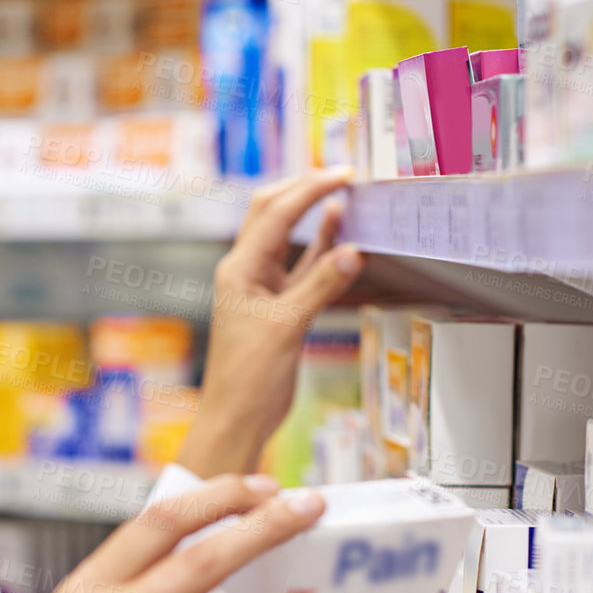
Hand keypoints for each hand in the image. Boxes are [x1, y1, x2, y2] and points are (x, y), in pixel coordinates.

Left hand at [175, 169, 365, 478]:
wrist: (238, 418)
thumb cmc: (248, 378)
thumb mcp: (287, 327)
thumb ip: (321, 286)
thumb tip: (354, 251)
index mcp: (239, 269)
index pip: (276, 214)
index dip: (310, 189)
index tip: (343, 174)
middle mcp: (247, 272)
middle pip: (274, 213)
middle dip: (305, 190)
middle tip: (343, 175)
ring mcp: (263, 289)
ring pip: (291, 239)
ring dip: (315, 217)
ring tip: (346, 195)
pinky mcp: (279, 308)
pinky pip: (303, 269)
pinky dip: (322, 250)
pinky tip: (341, 235)